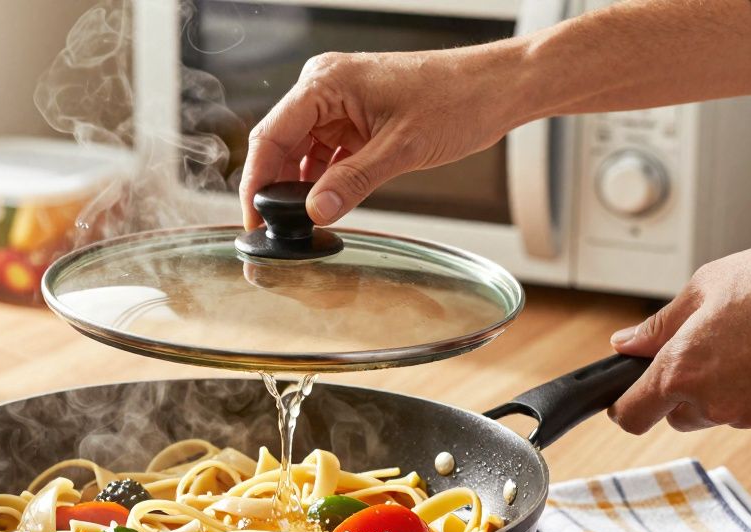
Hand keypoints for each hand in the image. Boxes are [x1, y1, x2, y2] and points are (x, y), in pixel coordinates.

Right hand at [238, 49, 523, 229]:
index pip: (271, 135)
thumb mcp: (400, 148)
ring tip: (301, 222)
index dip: (256, 181)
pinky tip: (327, 202)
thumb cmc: (457, 98)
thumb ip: (353, 182)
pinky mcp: (356, 117)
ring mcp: (340, 102)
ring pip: (301, 151)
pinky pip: (325, 152)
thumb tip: (316, 213)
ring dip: (301, 186)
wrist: (497, 89)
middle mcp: (326, 87)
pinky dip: (323, 179)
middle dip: (275, 187)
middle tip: (274, 230)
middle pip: (280, 144)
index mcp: (326, 82)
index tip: (253, 218)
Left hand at [608, 240, 750, 432]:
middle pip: (677, 415)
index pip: (632, 415)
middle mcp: (714, 402)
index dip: (625, 405)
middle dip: (681, 389)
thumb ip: (662, 323)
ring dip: (724, 388)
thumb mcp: (710, 285)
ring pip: (720, 412)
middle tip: (706, 347)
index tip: (627, 393)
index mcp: (681, 370)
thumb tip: (627, 343)